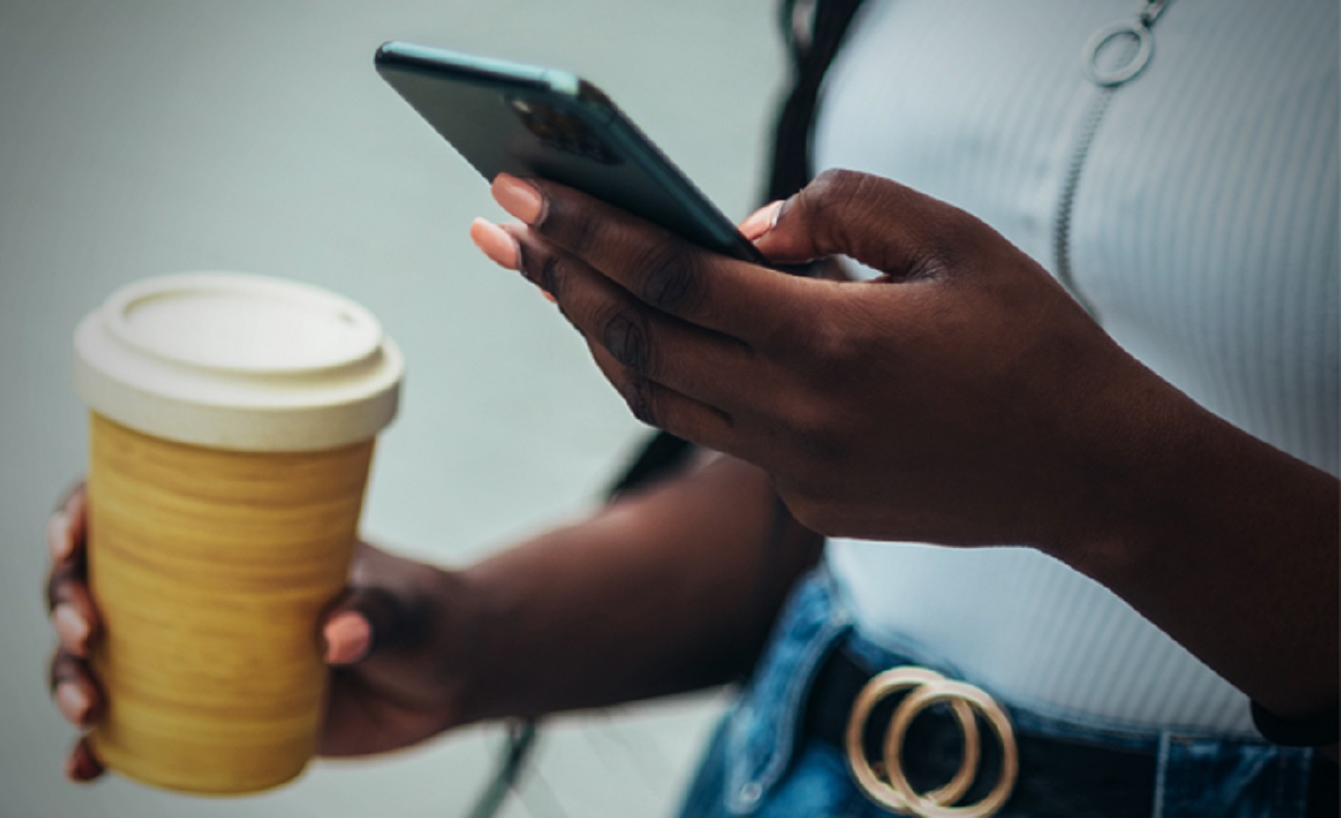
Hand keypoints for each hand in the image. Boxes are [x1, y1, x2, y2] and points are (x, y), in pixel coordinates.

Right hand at [45, 484, 477, 780]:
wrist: (449, 675)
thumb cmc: (425, 615)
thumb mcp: (406, 605)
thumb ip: (377, 616)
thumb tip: (335, 638)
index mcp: (233, 537)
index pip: (135, 509)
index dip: (81, 513)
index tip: (72, 536)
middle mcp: (199, 590)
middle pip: (96, 582)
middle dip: (64, 603)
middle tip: (85, 634)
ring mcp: (200, 653)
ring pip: (101, 656)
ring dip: (68, 677)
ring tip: (85, 710)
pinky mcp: (212, 713)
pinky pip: (137, 730)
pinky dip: (101, 749)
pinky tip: (82, 768)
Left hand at [470, 170, 1200, 551]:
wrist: (1093, 472)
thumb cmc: (1033, 340)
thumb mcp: (953, 238)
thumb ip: (840, 210)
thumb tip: (742, 227)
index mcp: (831, 341)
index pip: (672, 275)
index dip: (586, 231)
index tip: (521, 193)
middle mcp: (797, 416)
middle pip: (637, 341)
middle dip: (556, 279)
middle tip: (498, 229)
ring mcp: (796, 470)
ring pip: (658, 397)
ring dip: (599, 335)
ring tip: (554, 277)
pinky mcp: (807, 502)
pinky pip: (715, 432)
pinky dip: (673, 377)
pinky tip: (653, 335)